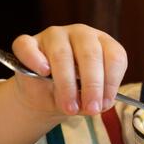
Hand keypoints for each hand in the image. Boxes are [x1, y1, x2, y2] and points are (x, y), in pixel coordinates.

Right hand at [10, 24, 127, 117]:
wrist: (46, 96)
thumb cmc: (76, 92)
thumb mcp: (91, 97)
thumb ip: (98, 98)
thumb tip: (99, 104)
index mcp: (104, 44)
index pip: (115, 56)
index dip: (111, 82)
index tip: (105, 103)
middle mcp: (82, 34)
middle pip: (91, 54)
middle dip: (92, 85)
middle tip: (91, 108)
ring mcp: (55, 35)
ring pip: (62, 54)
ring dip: (67, 85)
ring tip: (69, 107)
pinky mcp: (29, 42)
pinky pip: (29, 47)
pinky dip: (36, 60)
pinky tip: (43, 73)